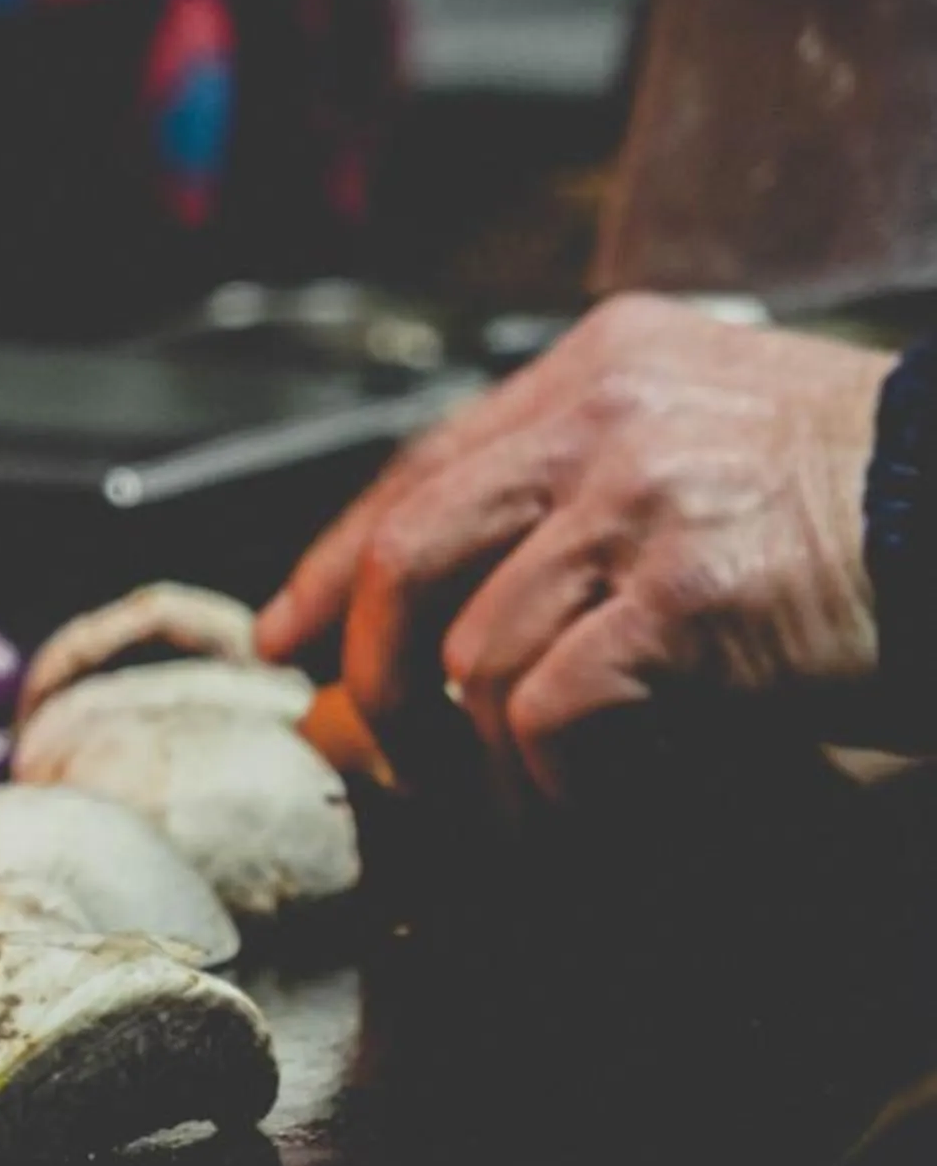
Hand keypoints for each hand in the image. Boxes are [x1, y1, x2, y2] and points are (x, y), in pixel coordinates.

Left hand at [256, 296, 893, 804]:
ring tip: (530, 801)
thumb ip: (589, 486)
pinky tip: (601, 799)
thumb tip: (453, 599)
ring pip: (474, 654)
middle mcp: (609, 415)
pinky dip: (561, 782)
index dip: (336, 563)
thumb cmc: (883, 506)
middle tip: (386, 752)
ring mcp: (646, 500)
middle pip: (409, 556)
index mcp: (604, 364)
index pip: (421, 468)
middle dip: (374, 673)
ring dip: (486, 757)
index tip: (289, 634)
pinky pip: (550, 713)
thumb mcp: (720, 440)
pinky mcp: (688, 596)